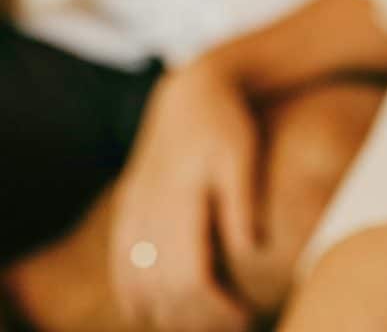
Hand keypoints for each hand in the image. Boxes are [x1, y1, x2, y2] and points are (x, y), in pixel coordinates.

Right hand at [109, 60, 260, 331]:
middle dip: (192, 321)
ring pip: (134, 285)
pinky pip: (120, 266)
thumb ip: (242, 203)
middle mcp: (147, 208)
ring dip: (163, 315)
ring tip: (199, 325)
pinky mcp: (126, 209)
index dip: (215, 309)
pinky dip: (133, 297)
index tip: (245, 318)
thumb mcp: (241, 156)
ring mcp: (131, 210)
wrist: (189, 92)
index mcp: (178, 197)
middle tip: (230, 326)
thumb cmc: (226, 124)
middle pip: (161, 290)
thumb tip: (251, 253)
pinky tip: (152, 314)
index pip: (189, 276)